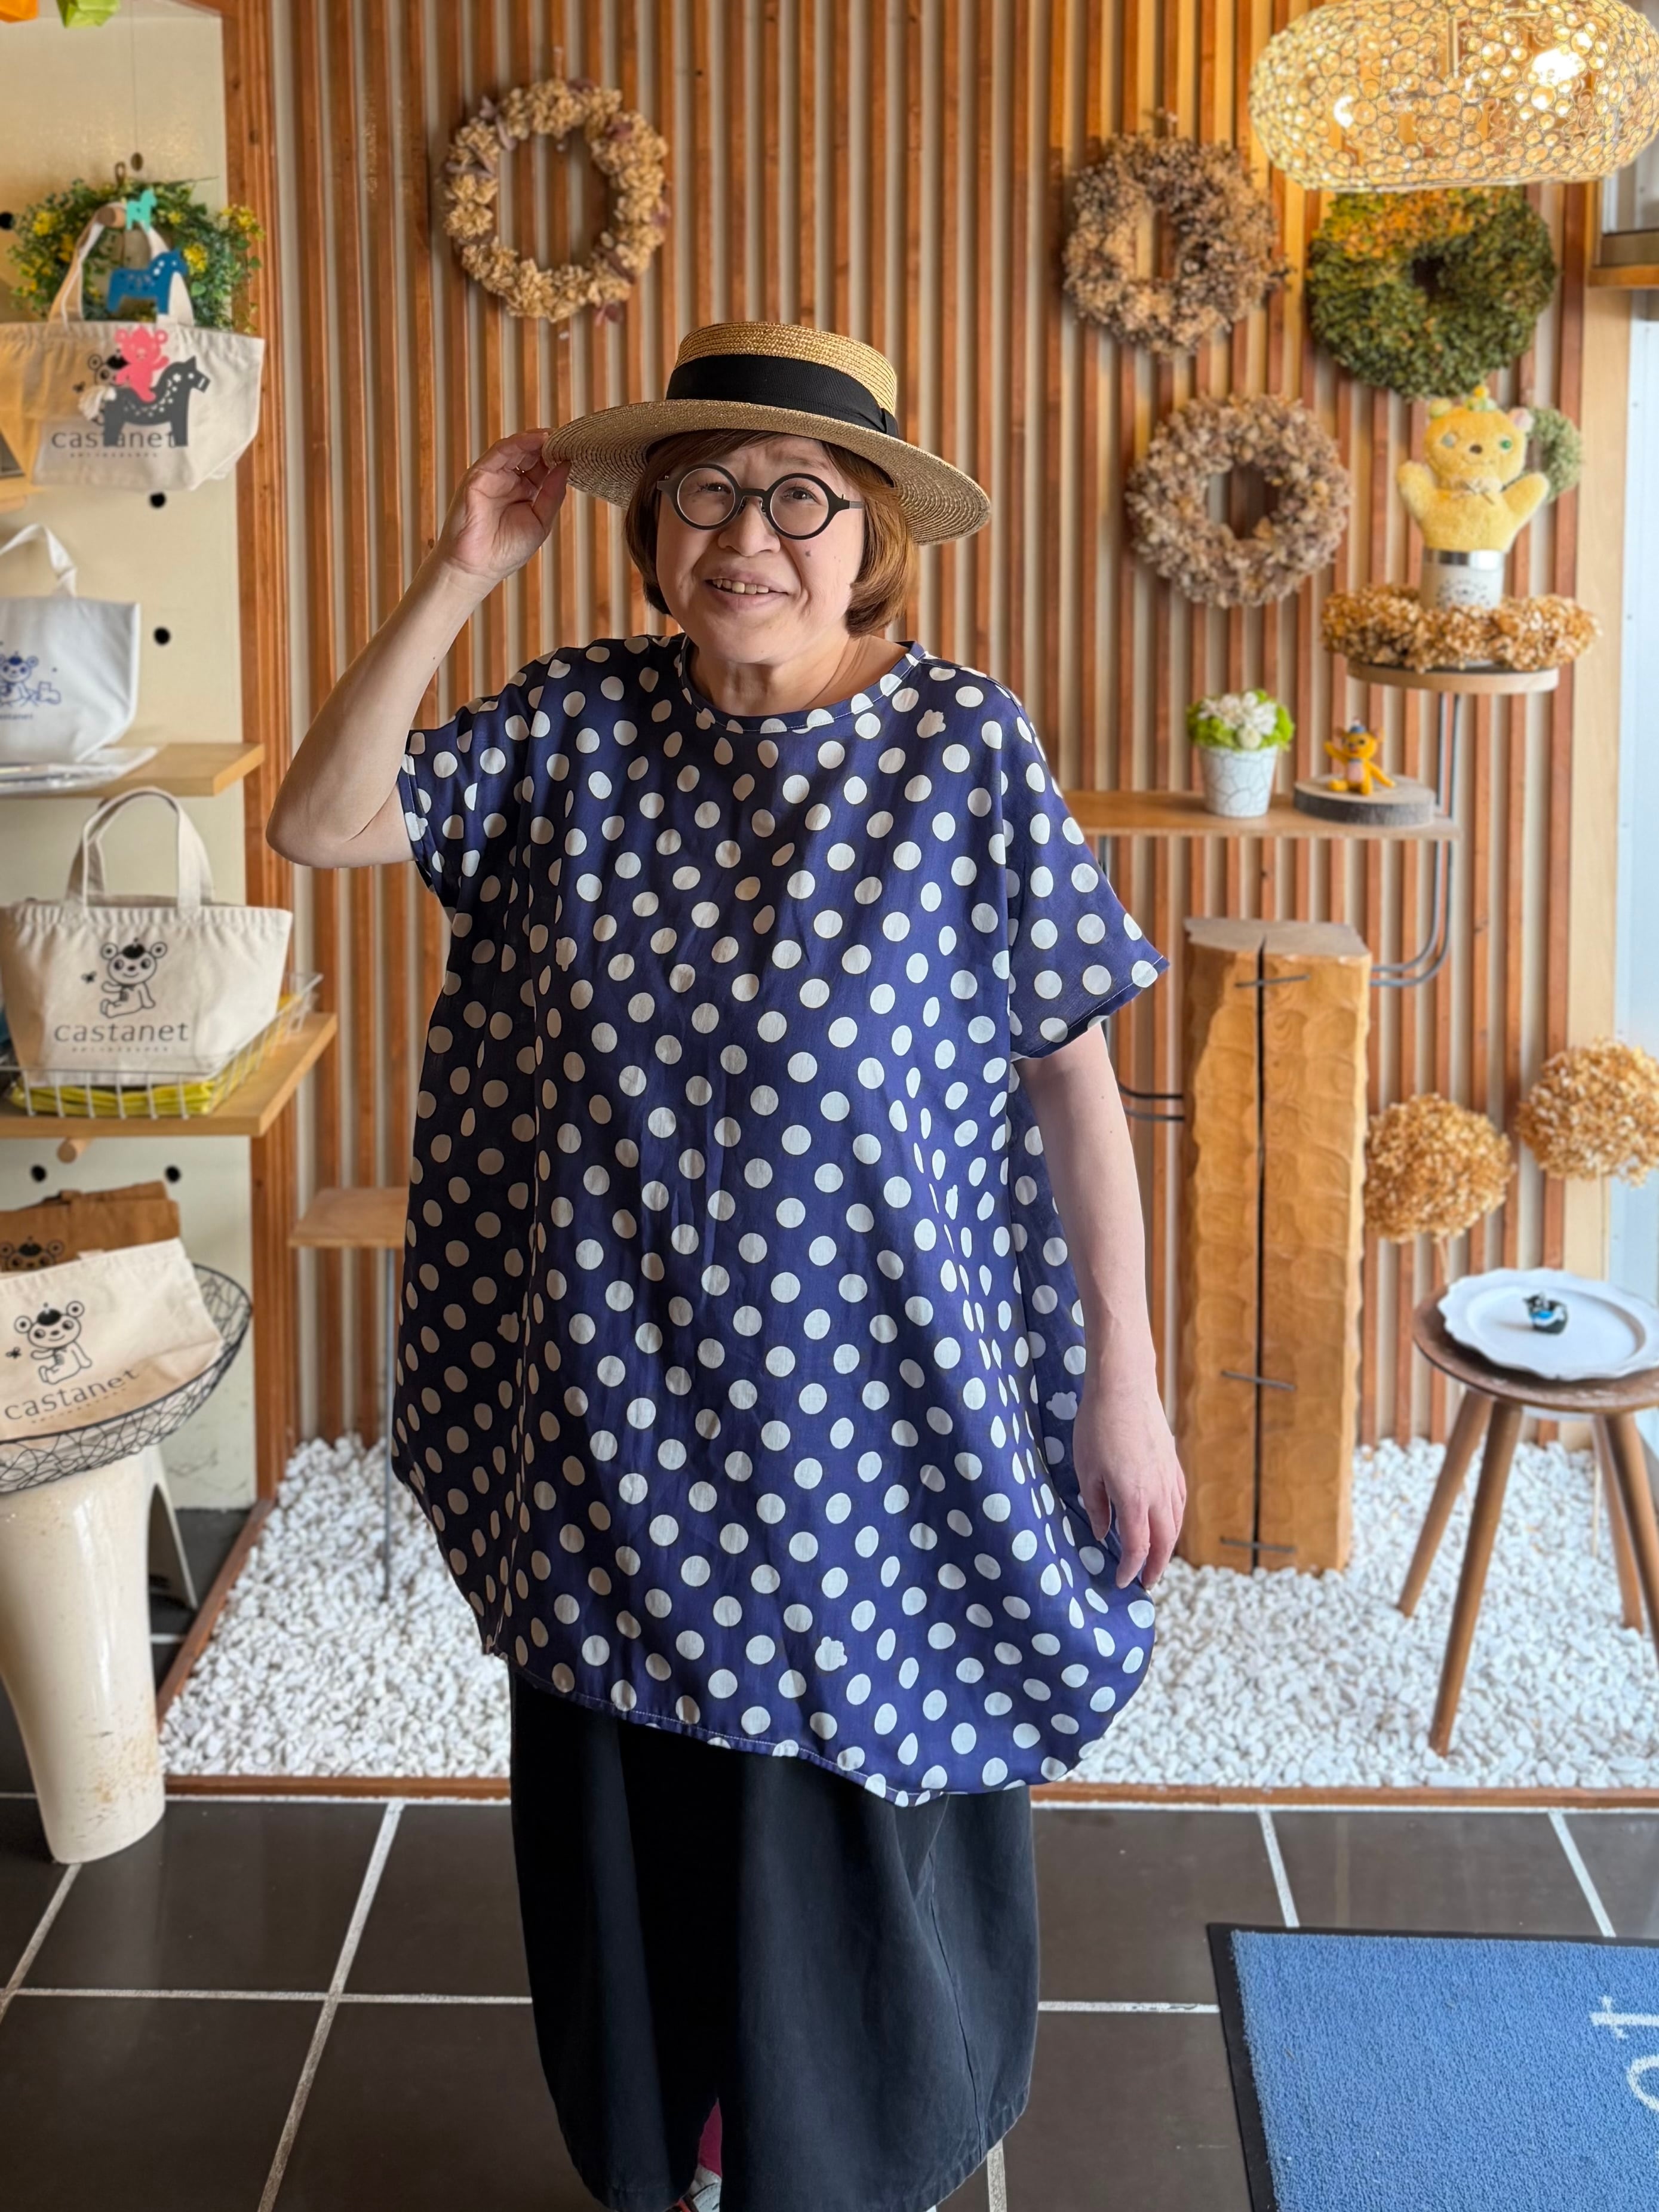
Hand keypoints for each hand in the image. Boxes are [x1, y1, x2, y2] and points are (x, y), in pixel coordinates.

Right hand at [432, 429, 569, 588]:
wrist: (477, 568)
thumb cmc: (505, 551)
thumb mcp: (540, 521)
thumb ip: (552, 494)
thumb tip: (567, 466)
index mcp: (524, 492)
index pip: (543, 468)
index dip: (559, 458)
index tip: (578, 450)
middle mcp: (509, 481)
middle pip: (531, 454)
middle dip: (551, 445)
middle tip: (570, 438)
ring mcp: (493, 476)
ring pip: (516, 449)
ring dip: (537, 439)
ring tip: (557, 435)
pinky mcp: (479, 475)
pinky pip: (500, 453)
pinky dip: (519, 443)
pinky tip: (538, 440)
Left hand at [1071, 1370, 1186, 1591]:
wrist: (1124, 1386)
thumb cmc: (1098, 1425)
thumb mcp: (1086, 1469)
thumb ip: (1096, 1506)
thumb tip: (1103, 1533)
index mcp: (1134, 1498)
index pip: (1137, 1548)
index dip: (1130, 1569)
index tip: (1122, 1582)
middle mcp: (1158, 1493)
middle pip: (1165, 1542)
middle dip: (1156, 1567)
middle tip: (1146, 1583)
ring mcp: (1169, 1477)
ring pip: (1176, 1523)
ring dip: (1168, 1546)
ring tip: (1156, 1559)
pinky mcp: (1173, 1462)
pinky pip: (1179, 1501)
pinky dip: (1174, 1520)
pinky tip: (1166, 1522)